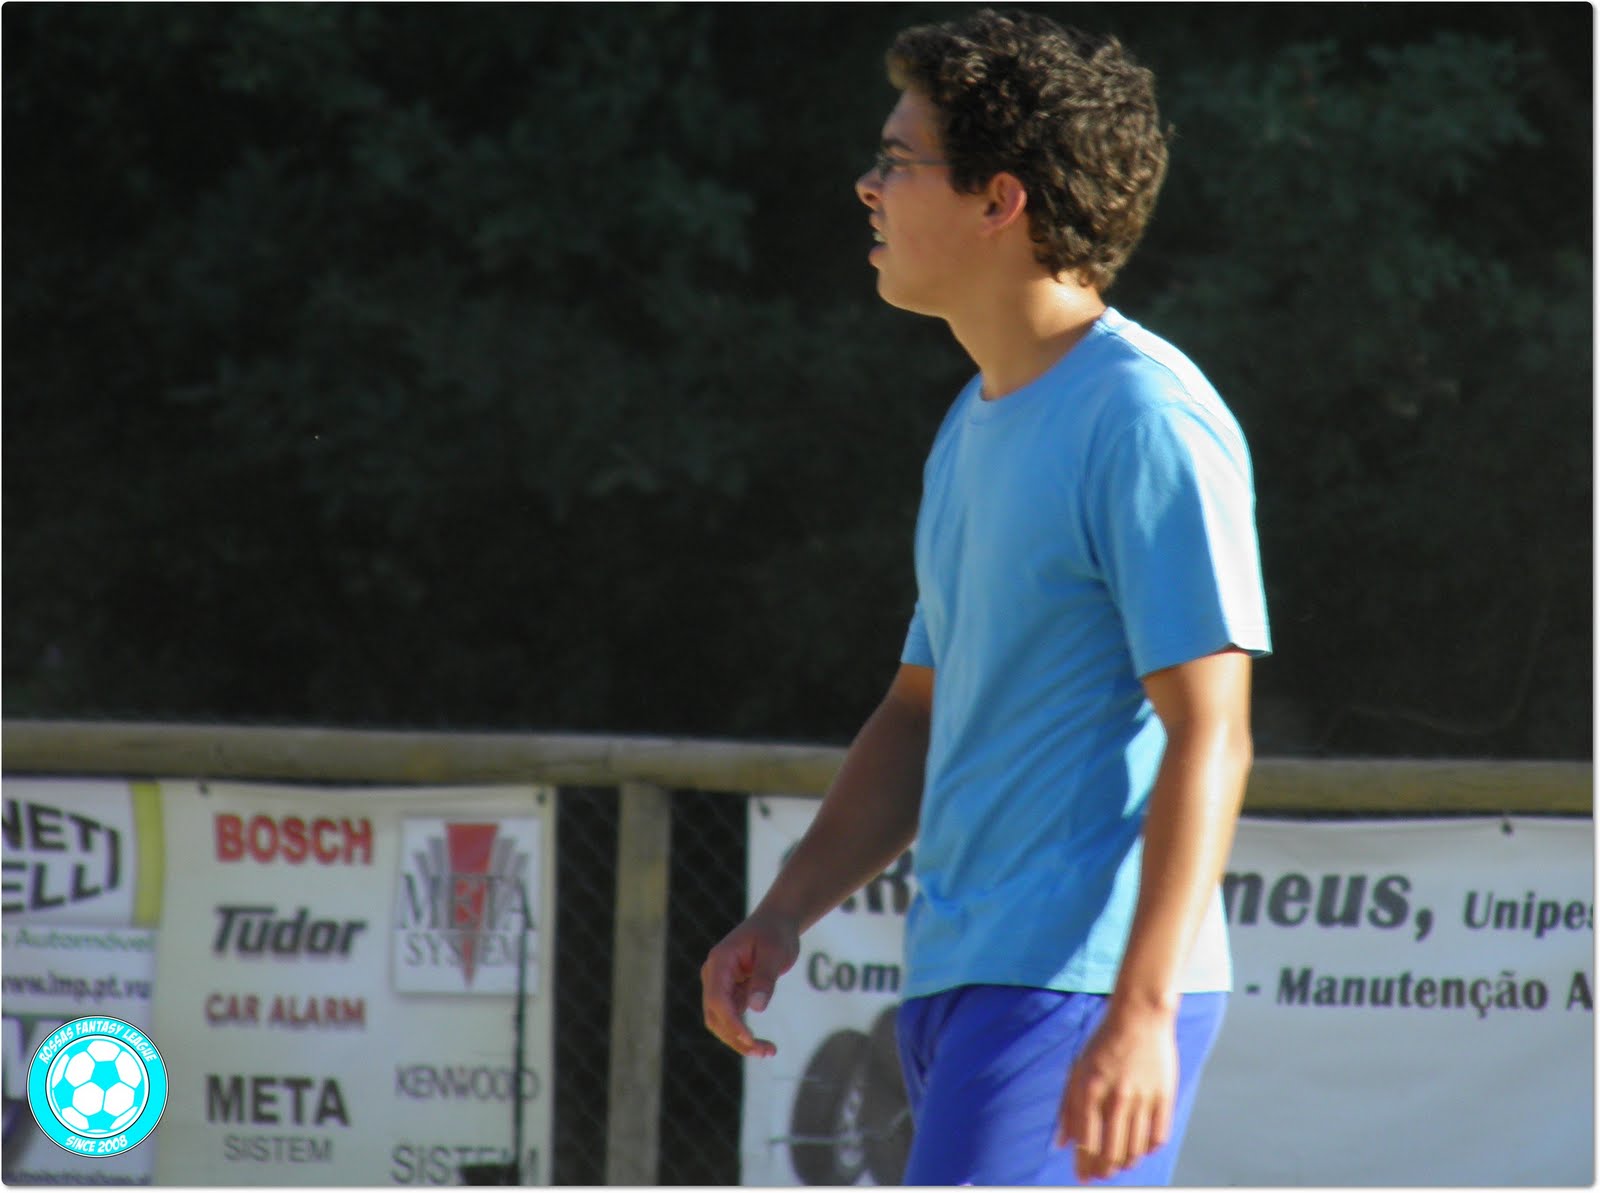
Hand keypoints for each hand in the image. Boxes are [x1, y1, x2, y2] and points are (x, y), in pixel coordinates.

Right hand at [700, 912, 799, 1056]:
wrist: (776, 922)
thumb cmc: (775, 933)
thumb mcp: (774, 952)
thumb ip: (765, 978)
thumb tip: (757, 1008)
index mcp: (720, 961)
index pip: (717, 999)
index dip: (731, 1022)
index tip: (749, 1039)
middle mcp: (714, 975)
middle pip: (715, 1016)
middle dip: (736, 1038)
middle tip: (764, 1051)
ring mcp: (721, 985)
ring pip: (722, 1022)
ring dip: (740, 1041)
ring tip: (768, 1051)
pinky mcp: (731, 993)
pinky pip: (733, 1019)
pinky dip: (745, 1033)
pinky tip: (764, 1045)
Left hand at [1056, 1006, 1177, 1181]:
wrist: (1140, 1016)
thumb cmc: (1104, 1043)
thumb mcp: (1078, 1070)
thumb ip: (1067, 1108)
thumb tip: (1062, 1144)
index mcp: (1089, 1089)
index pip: (1086, 1143)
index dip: (1084, 1166)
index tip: (1083, 1178)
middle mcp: (1115, 1096)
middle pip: (1111, 1153)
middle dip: (1104, 1171)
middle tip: (1102, 1175)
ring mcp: (1142, 1097)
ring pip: (1135, 1151)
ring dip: (1125, 1164)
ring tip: (1119, 1164)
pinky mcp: (1164, 1096)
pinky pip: (1158, 1137)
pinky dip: (1148, 1149)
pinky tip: (1140, 1148)